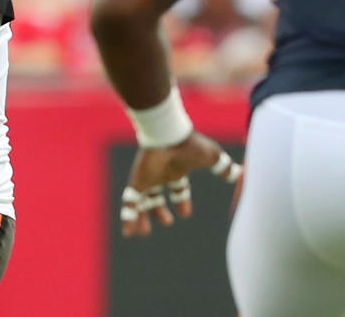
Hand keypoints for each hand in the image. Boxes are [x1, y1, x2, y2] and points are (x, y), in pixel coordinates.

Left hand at [120, 131, 241, 236]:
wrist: (169, 135)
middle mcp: (160, 174)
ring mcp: (147, 178)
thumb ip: (224, 167)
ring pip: (140, 201)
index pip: (178, 187)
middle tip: (166, 222)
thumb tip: (238, 173)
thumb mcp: (214, 158)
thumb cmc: (191, 145)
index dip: (181, 200)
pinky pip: (130, 201)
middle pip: (156, 195)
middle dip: (159, 210)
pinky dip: (128, 217)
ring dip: (141, 217)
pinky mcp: (137, 181)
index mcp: (177, 169)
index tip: (184, 214)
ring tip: (143, 232)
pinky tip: (128, 233)